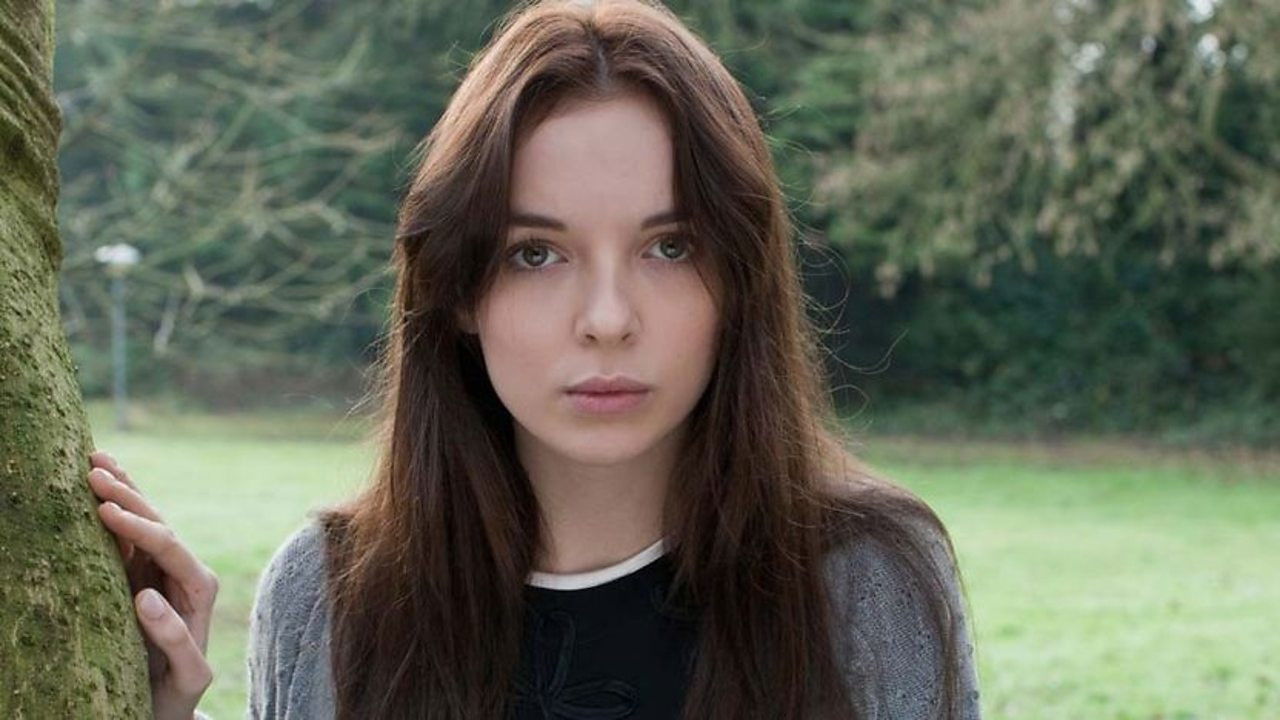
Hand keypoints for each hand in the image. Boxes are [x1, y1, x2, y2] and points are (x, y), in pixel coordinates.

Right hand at [87, 450, 217, 719]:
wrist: (171, 702)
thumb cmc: (178, 691)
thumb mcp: (187, 673)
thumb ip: (176, 638)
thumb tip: (146, 597)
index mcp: (199, 589)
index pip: (171, 548)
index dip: (139, 527)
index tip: (106, 511)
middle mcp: (184, 572)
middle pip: (159, 525)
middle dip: (128, 497)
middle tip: (93, 472)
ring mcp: (162, 570)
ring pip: (144, 521)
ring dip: (124, 490)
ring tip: (97, 460)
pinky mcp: (142, 574)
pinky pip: (129, 535)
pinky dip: (119, 506)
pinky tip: (108, 478)